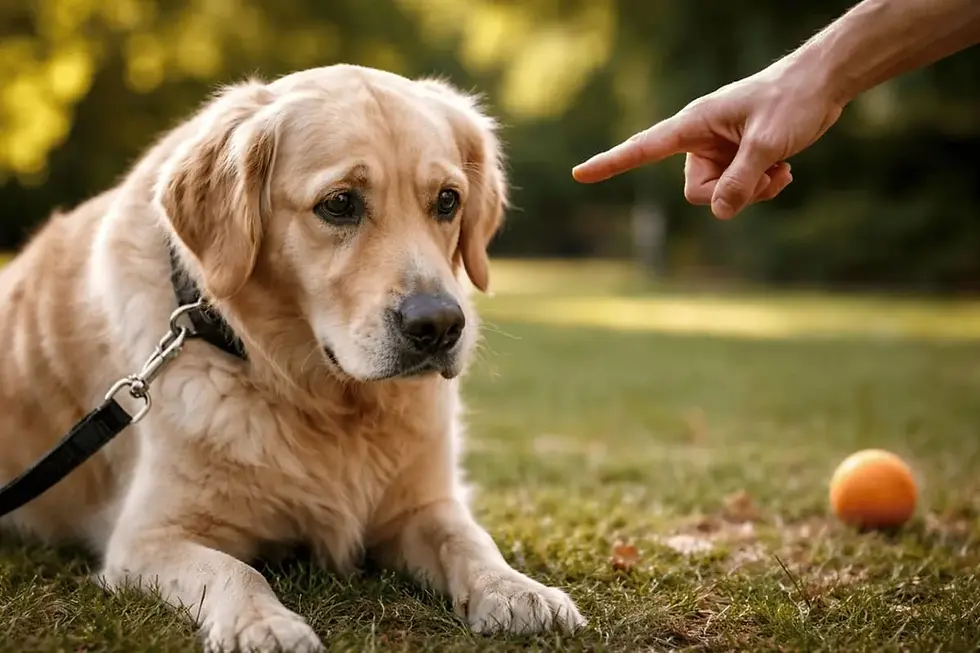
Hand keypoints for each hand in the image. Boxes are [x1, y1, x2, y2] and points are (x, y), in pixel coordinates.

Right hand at [572, 61, 844, 218]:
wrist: (822, 84)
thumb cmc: (791, 101)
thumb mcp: (768, 144)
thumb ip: (741, 181)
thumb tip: (720, 213)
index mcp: (693, 125)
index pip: (643, 149)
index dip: (611, 164)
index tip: (579, 174)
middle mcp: (700, 140)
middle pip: (697, 192)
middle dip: (731, 194)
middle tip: (766, 175)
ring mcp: (718, 151)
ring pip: (720, 196)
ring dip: (752, 192)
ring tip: (780, 169)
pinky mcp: (737, 158)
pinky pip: (738, 191)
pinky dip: (762, 187)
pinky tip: (786, 170)